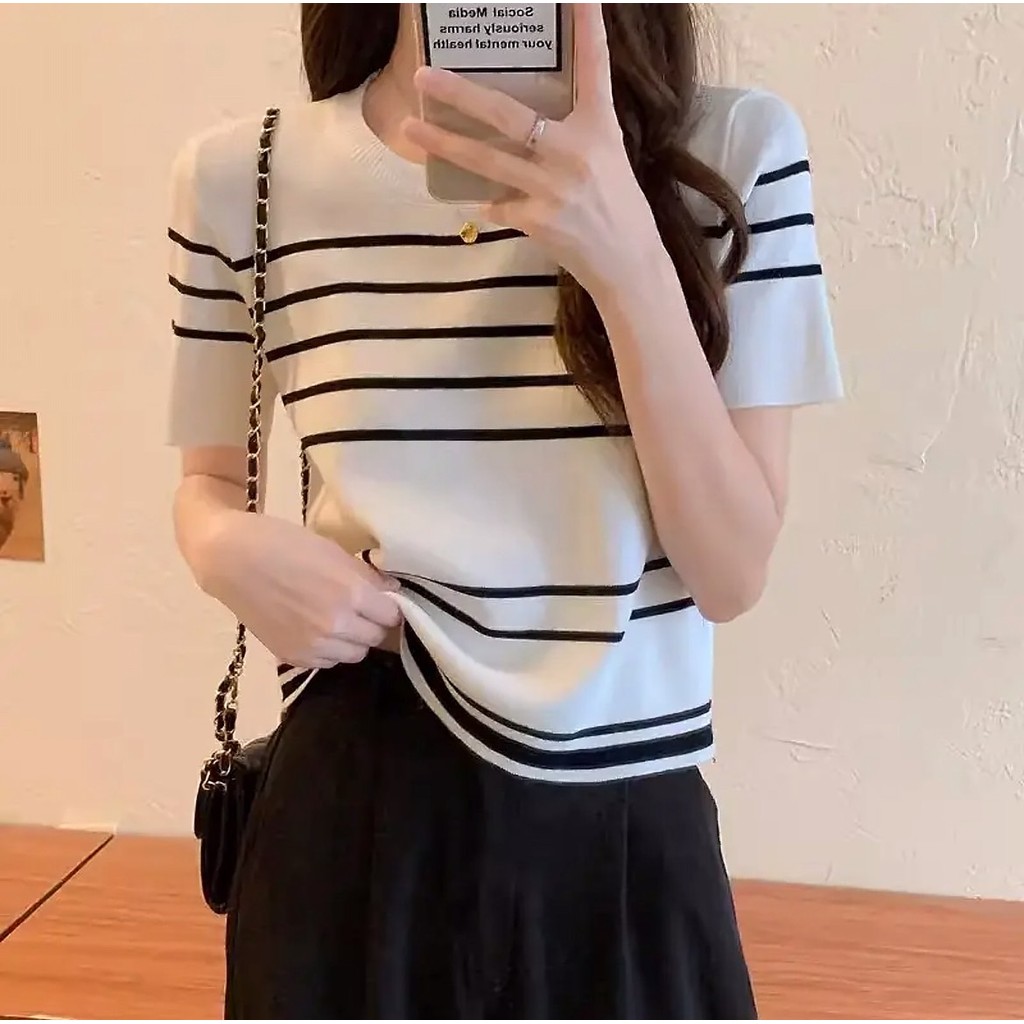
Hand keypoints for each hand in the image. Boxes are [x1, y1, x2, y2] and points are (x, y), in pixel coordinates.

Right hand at [200, 512, 402, 668]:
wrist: (230, 559)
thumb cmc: (283, 543)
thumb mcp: (333, 551)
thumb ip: (366, 576)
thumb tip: (392, 592)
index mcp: (351, 594)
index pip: (392, 615)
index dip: (390, 606)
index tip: (383, 600)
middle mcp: (337, 626)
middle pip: (376, 637)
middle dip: (373, 623)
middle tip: (362, 608)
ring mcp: (313, 646)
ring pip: (355, 654)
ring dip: (354, 639)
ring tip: (339, 619)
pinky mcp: (292, 657)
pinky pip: (328, 662)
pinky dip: (330, 650)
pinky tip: (317, 630)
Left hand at [403, 3, 656, 293]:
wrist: (628, 264)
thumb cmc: (619, 209)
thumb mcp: (607, 159)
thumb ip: (571, 137)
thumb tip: (526, 126)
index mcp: (599, 129)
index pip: (595, 69)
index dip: (588, 28)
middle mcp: (574, 153)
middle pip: (508, 115)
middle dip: (462, 95)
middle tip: (425, 76)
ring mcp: (552, 188)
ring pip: (487, 160)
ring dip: (444, 145)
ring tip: (410, 129)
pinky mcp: (538, 220)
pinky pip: (498, 203)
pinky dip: (487, 201)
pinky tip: (475, 201)